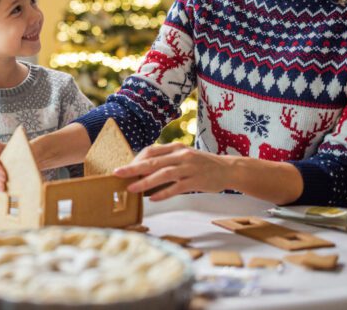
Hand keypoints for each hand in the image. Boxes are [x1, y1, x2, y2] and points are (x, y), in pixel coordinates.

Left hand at [114, 143, 231, 201]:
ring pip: (164, 174)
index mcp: (175, 147)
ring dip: (146, 182)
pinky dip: (164, 193)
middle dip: (134, 168)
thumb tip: (142, 168)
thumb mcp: (183, 155)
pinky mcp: (197, 181)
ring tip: (132, 189)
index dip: (136, 159)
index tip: (124, 168)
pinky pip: (177, 187)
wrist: (227, 168)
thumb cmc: (200, 163)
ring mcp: (189, 168)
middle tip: (118, 174)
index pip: (151, 150)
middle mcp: (181, 155)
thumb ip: (166, 159)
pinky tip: (153, 198)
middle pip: (153, 161)